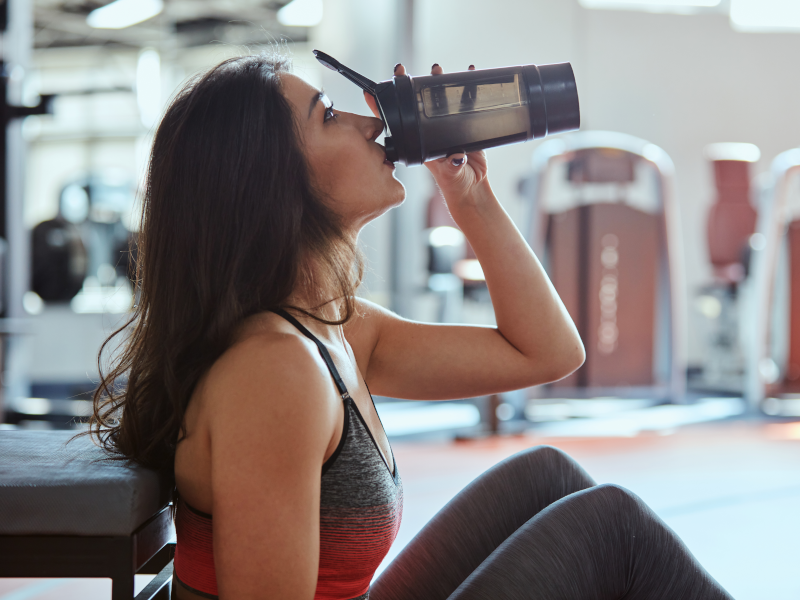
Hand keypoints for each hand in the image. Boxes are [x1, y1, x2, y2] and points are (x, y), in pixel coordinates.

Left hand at [363, 63, 492, 210]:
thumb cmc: (455, 183)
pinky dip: (466, 88)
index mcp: (420, 142)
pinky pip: (463, 102)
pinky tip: (470, 72)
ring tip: (436, 68)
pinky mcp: (463, 124)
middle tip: (404, 69)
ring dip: (438, 82)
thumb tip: (456, 157)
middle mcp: (430, 130)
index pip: (398, 119)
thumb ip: (453, 166)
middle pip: (417, 102)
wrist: (472, 185)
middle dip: (412, 84)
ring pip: (439, 98)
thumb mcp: (452, 175)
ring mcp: (446, 125)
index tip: (373, 90)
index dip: (385, 104)